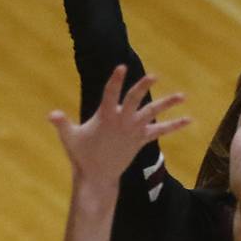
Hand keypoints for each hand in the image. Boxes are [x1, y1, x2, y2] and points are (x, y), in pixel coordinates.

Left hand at [49, 65, 188, 188]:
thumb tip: (52, 115)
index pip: (111, 94)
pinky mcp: (140, 138)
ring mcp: (132, 127)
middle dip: (143, 88)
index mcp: (105, 115)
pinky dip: (174, 126)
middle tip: (154, 76)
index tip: (121, 68)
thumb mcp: (71, 139)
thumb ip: (63, 125)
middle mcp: (121, 117)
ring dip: (167, 103)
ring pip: (152, 111)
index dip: (115, 81)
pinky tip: (188, 120)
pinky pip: (160, 131)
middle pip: (134, 98)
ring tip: (183, 95)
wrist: (94, 172)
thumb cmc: (81, 155)